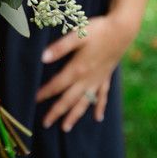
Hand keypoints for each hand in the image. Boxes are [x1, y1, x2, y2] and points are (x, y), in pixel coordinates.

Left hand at [36, 14, 134, 131]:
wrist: (122, 30)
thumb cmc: (98, 30)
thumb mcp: (77, 35)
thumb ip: (60, 48)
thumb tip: (42, 58)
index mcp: (78, 69)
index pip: (57, 85)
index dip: (44, 93)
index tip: (34, 100)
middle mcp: (87, 79)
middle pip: (69, 99)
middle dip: (56, 112)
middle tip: (46, 124)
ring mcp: (97, 80)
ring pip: (84, 102)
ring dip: (74, 115)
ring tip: (66, 128)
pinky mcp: (106, 77)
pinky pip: (102, 96)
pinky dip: (99, 107)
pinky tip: (98, 117)